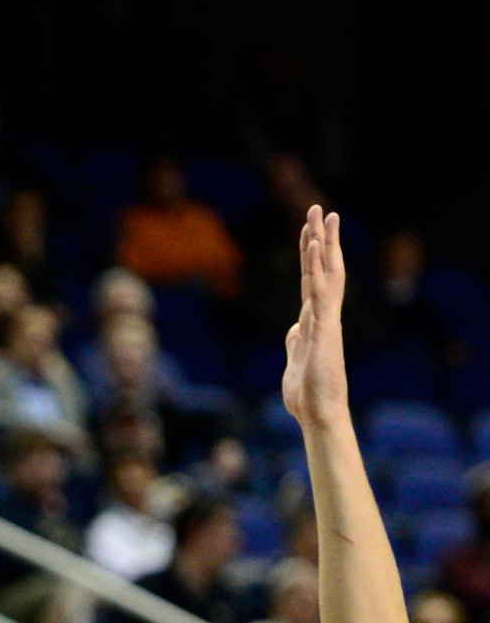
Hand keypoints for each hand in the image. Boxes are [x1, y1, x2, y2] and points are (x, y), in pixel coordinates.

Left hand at [282, 205, 348, 428]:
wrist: (318, 414)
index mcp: (315, 320)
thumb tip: (295, 327)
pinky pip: (320, 295)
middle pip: (323, 269)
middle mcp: (324, 316)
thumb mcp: (296, 360)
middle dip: (321, 238)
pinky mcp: (323, 332)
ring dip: (322, 246)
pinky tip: (316, 250)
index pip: (313, 279)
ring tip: (321, 218)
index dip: (311, 255)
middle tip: (319, 208)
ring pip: (325, 276)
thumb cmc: (308, 393)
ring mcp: (326, 322)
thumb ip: (297, 341)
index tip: (310, 230)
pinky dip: (318, 271)